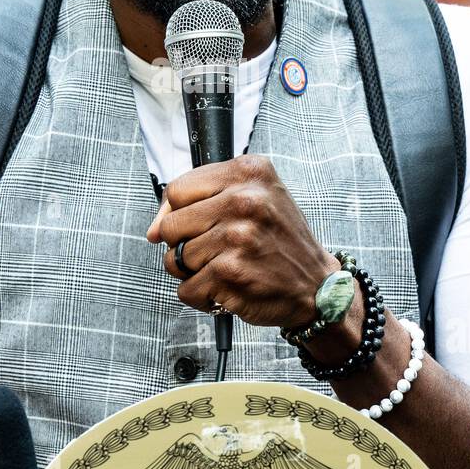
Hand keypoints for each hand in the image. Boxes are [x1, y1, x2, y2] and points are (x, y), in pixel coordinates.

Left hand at [146, 155, 339, 328]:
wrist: (316, 285)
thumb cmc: (280, 241)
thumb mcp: (255, 197)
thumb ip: (201, 200)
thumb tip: (152, 230)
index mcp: (249, 173)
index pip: (177, 189)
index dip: (178, 212)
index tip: (195, 224)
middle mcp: (245, 201)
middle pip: (170, 226)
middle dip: (184, 244)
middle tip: (215, 249)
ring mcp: (237, 238)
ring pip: (175, 260)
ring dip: (194, 272)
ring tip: (225, 267)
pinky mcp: (231, 274)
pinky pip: (187, 289)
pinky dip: (202, 295)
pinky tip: (227, 287)